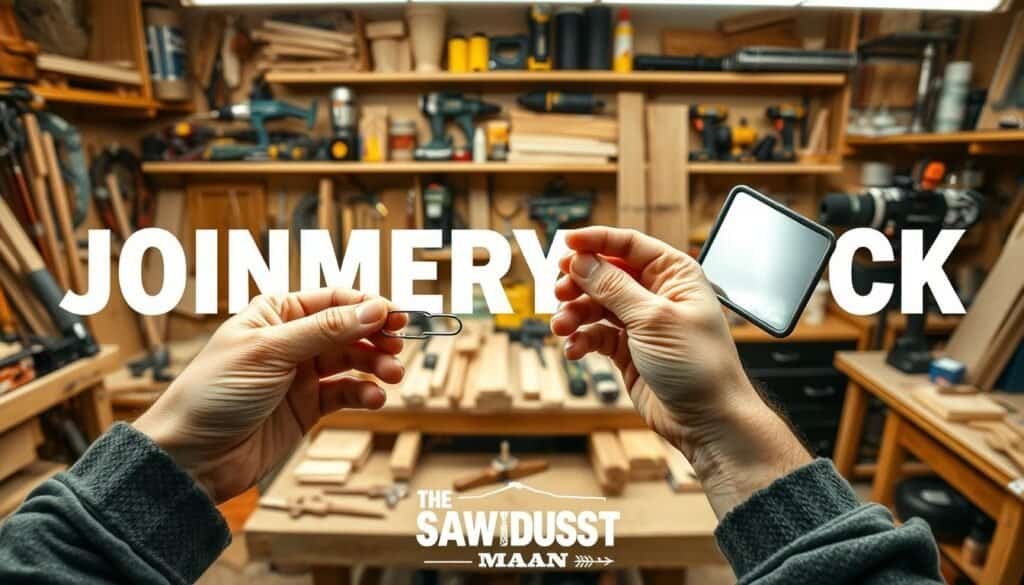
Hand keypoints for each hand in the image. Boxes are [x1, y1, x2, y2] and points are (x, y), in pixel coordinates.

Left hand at [133, 289, 405, 502]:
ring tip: (392, 375)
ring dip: (375, 365)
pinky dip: (364, 394)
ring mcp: (301, 375)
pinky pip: (346, 394)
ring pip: (352, 361)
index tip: (395, 315)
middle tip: (398, 347)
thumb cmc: (214, 393)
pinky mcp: (308, 408)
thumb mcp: (270, 352)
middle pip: (348, 330)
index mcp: (275, 314)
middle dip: (376, 336)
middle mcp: (291, 341)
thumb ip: (325, 330)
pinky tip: (373, 398)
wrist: (192, 457)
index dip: (366, 306)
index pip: (332, 300)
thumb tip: (374, 309)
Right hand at [550, 227, 809, 516]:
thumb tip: (582, 260)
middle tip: (559, 291)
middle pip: (605, 273)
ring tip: (562, 328)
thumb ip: (613, 287)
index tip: (565, 241)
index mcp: (674, 274)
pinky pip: (595, 334)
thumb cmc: (699, 366)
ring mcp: (641, 322)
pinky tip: (574, 349)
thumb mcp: (654, 319)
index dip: (595, 240)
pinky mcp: (628, 350)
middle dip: (579, 281)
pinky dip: (581, 339)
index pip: (628, 244)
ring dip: (574, 314)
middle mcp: (656, 294)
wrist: (708, 420)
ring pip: (595, 304)